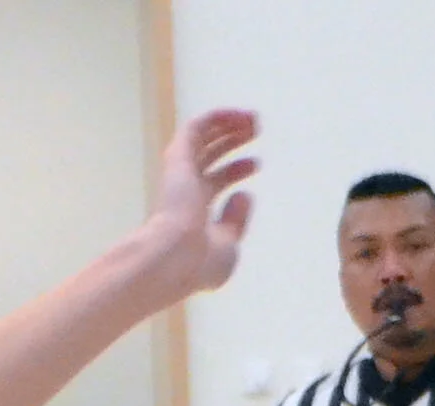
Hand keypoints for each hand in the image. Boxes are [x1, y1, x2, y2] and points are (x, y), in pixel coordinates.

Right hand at [146, 109, 258, 295]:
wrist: (178, 257)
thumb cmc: (202, 261)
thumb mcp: (229, 245)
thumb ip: (236, 221)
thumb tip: (245, 194)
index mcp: (196, 210)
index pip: (216, 180)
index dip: (237, 169)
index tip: (256, 162)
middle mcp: (187, 188)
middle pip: (210, 155)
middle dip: (232, 140)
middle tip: (255, 130)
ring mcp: (181, 172)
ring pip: (203, 136)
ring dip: (227, 124)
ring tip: (253, 119)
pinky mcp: (178, 157)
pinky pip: (197, 126)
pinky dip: (218, 117)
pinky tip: (239, 114)